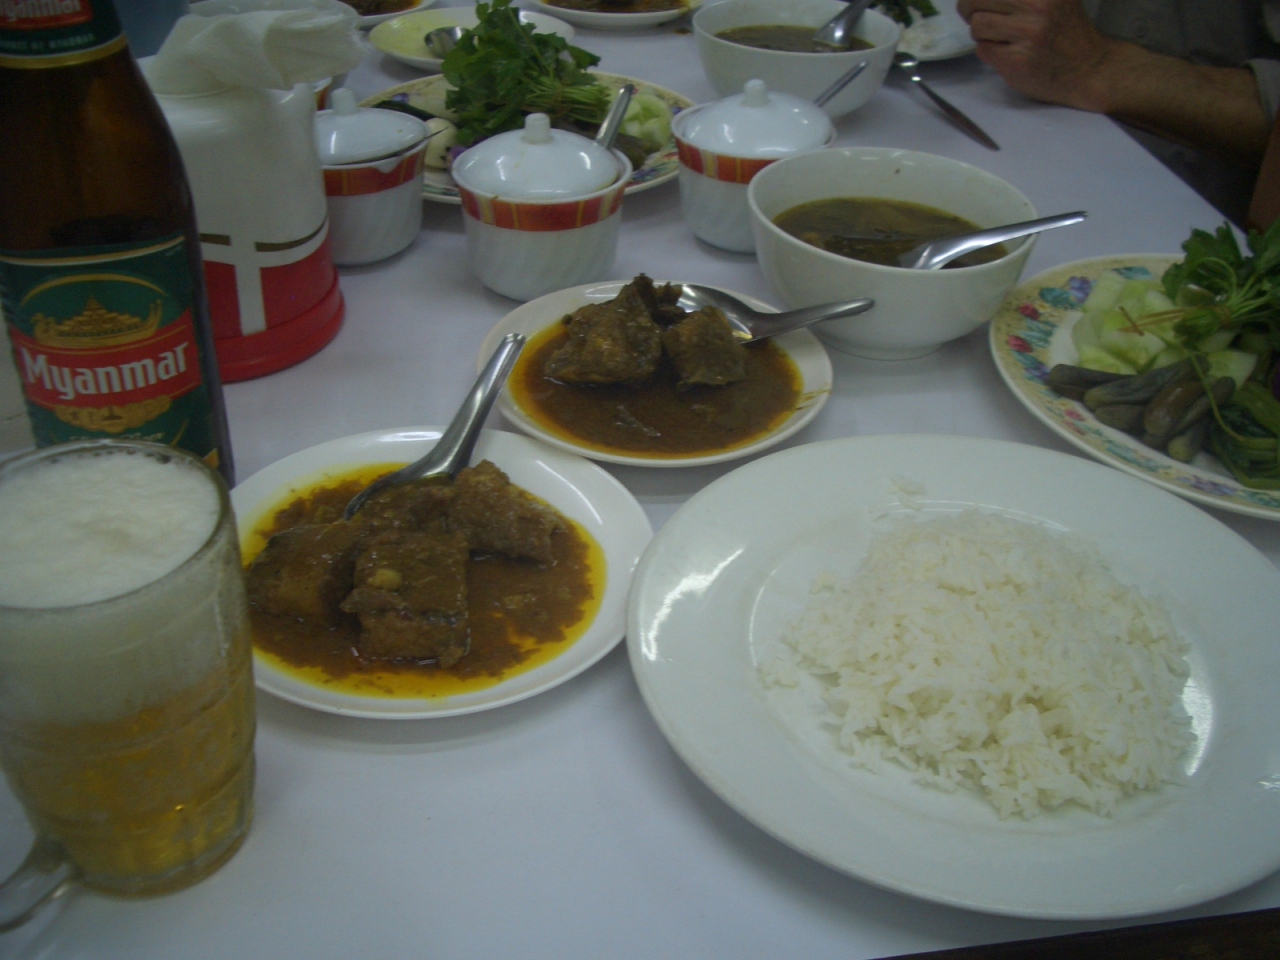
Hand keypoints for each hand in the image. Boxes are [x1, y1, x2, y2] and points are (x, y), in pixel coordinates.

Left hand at [955, 0, 1119, 110]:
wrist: (1089, 68)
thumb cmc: (1067, 32)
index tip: (981, 2)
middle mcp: (1037, 5)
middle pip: (976, 0)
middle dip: (971, 10)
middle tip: (979, 18)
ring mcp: (1027, 33)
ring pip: (977, 25)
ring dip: (981, 34)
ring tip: (999, 37)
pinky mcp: (1017, 59)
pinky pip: (983, 49)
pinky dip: (989, 51)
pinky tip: (1006, 53)